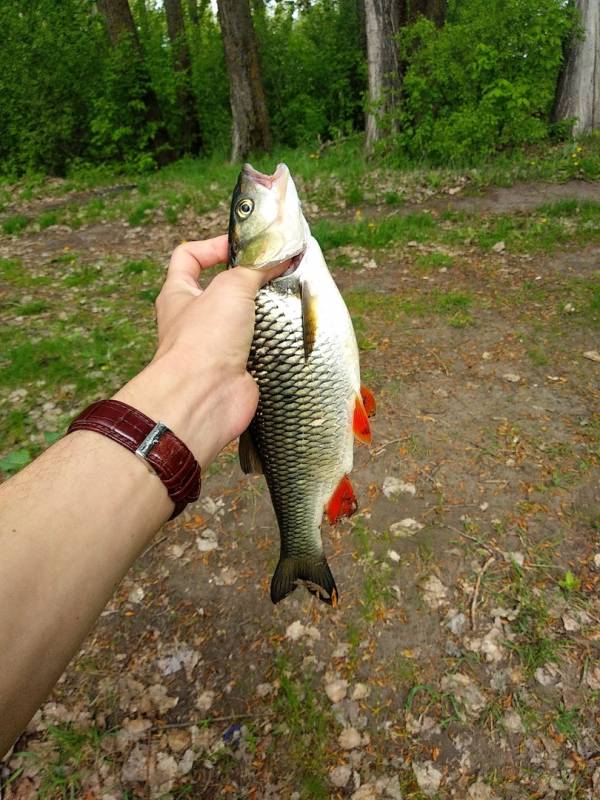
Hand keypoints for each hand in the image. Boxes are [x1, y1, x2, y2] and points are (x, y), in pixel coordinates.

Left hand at [114, 235, 285, 466]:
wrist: (204, 397)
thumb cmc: (202, 340)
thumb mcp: (229, 288)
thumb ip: (254, 269)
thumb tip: (278, 256)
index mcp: (179, 294)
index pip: (189, 257)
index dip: (214, 246)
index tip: (245, 246)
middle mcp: (194, 320)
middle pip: (222, 289)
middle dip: (250, 282)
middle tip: (275, 274)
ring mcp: (215, 347)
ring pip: (245, 320)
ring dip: (265, 312)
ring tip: (288, 300)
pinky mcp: (237, 369)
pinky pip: (259, 349)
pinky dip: (273, 342)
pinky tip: (290, 332)